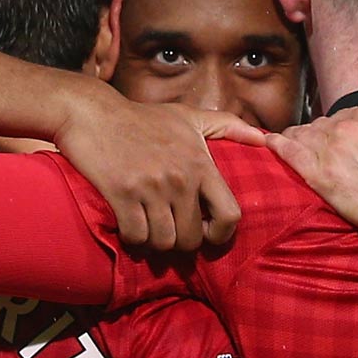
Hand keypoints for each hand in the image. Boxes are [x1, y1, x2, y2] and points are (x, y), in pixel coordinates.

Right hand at [53, 88, 271, 251]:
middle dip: (181, 243)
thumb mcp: (188, 116)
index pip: (229, 214)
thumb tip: (264, 138)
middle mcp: (180, 178)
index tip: (207, 233)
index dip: (221, 234)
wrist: (93, 113)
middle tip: (170, 234)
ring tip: (149, 231)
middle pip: (191, 237)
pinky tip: (130, 227)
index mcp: (200, 163)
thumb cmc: (142, 117)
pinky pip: (136, 236)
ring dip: (155, 243)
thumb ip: (228, 126)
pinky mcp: (122, 194)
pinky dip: (133, 239)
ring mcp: (151, 188)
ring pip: (163, 241)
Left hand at [268, 97, 357, 243]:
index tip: (334, 138)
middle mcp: (345, 129)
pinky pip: (291, 154)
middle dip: (317, 134)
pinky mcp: (320, 177)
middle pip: (321, 126)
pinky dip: (278, 146)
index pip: (342, 116)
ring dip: (295, 138)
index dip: (337, 128)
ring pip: (304, 137)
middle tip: (313, 146)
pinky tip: (270, 143)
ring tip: (286, 142)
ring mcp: (331, 152)